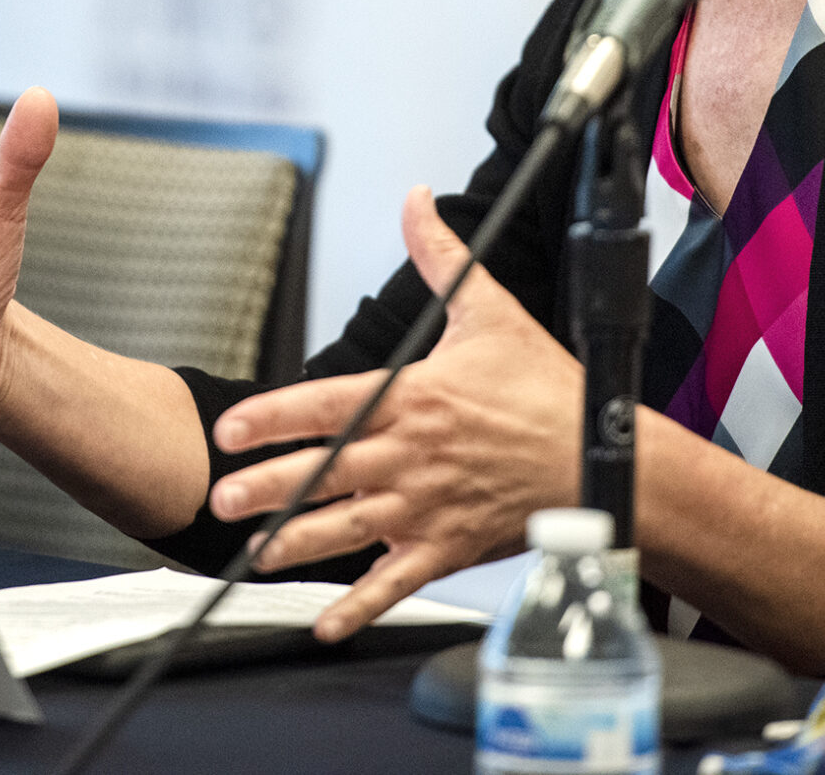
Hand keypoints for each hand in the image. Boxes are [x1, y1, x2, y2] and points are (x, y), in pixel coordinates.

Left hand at [205, 185, 582, 639]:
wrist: (603, 457)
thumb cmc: (546, 390)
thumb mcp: (491, 311)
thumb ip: (440, 257)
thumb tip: (415, 201)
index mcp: (415, 398)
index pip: (329, 405)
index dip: (274, 417)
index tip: (231, 429)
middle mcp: (412, 456)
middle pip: (326, 472)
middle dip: (268, 487)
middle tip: (222, 498)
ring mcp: (428, 507)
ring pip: (349, 529)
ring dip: (297, 544)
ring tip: (254, 554)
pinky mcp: (449, 547)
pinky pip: (396, 582)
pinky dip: (361, 607)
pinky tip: (326, 623)